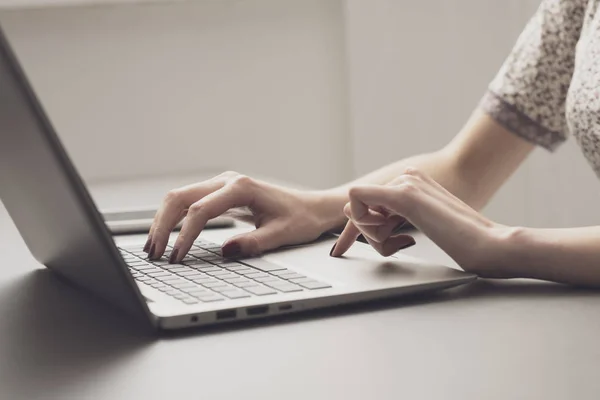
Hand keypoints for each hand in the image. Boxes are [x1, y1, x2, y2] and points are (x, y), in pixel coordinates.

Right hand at [144, 171, 334, 262]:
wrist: (313, 207)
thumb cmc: (301, 219)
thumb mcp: (282, 234)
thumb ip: (254, 243)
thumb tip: (225, 251)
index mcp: (241, 187)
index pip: (201, 211)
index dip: (185, 235)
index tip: (177, 258)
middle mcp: (227, 181)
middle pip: (180, 197)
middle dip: (162, 225)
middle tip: (153, 253)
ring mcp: (222, 184)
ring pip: (180, 198)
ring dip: (164, 221)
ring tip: (153, 248)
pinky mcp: (220, 193)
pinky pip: (189, 202)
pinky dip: (174, 219)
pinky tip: (167, 236)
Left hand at [331, 168, 515, 277]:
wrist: (491, 246)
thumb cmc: (461, 242)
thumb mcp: (417, 227)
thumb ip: (387, 217)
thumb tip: (348, 209)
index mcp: (412, 181)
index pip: (366, 202)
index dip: (354, 229)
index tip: (347, 249)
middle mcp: (407, 176)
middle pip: (359, 207)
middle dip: (370, 234)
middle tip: (396, 246)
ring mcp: (405, 182)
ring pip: (357, 207)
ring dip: (375, 235)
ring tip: (406, 242)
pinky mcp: (404, 195)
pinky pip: (356, 199)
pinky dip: (364, 225)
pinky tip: (396, 235)